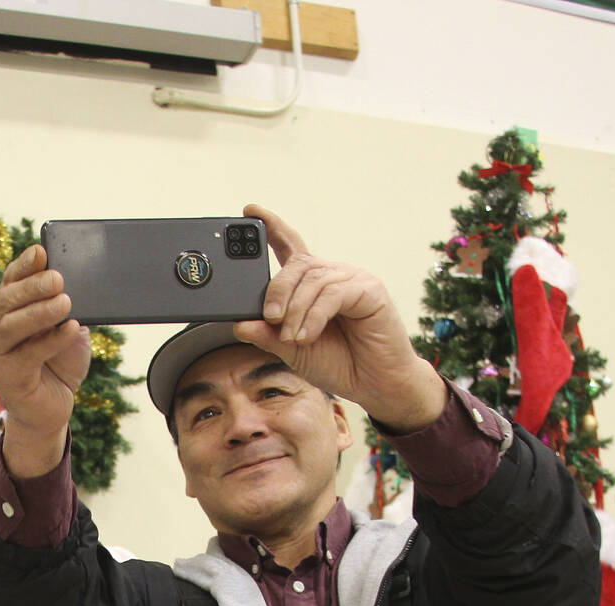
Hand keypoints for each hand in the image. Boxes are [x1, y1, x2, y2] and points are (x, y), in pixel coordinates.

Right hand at [0, 243, 91, 477]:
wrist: (52, 408)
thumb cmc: (58, 364)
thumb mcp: (65, 328)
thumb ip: (65, 307)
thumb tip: (80, 282)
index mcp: (3, 310)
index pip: (9, 281)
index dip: (24, 265)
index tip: (42, 251)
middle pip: (6, 300)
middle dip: (32, 286)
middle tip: (58, 278)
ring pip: (11, 326)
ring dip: (39, 312)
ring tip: (65, 302)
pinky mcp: (7, 376)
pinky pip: (28, 354)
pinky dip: (51, 340)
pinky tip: (71, 329)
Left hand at [230, 205, 445, 433]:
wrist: (375, 384)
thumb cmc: (339, 363)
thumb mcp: (292, 350)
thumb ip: (268, 335)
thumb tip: (239, 323)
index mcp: (313, 285)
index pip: (291, 247)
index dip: (272, 228)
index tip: (251, 212)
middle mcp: (333, 276)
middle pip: (298, 264)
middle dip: (277, 289)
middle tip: (270, 317)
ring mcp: (353, 280)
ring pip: (314, 280)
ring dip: (296, 310)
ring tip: (291, 337)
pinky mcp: (370, 290)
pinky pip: (333, 293)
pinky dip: (315, 315)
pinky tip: (306, 335)